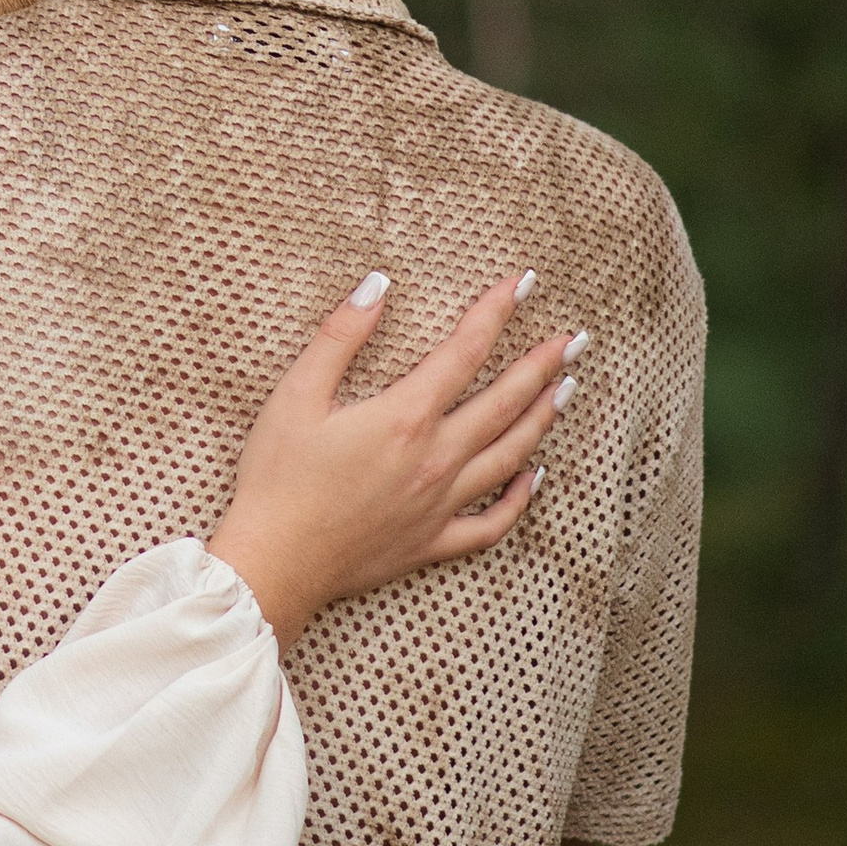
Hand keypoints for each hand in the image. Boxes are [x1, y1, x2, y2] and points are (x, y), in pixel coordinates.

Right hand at [209, 270, 577, 648]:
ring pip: (509, 456)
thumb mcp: (296, 394)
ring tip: (565, 391)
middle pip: (504, 403)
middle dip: (542, 366)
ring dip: (542, 420)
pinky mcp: (431, 542)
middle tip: (572, 340)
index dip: (496, 312)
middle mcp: (435, 458)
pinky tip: (534, 477)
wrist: (274, 561)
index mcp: (404, 417)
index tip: (522, 284)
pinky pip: (492, 523)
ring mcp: (439, 504)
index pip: (465, 352)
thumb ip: (340, 337)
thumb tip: (377, 286)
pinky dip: (520, 500)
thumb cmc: (277, 477)